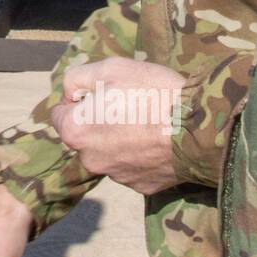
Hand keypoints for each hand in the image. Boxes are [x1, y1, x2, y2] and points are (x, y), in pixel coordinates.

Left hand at [50, 55, 185, 195]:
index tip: (100, 94)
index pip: (59, 114)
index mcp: (75, 131)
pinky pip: (132, 167)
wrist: (198, 127)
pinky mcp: (140, 187)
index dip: (78, 100)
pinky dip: (140, 156)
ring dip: (119, 140)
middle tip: (127, 106)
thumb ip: (77, 78)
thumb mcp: (110, 68)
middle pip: (85, 135)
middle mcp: (89, 159)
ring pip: (108, 153)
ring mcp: (116, 176)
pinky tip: (157, 141)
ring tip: (147, 122)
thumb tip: (70, 93)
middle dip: (98, 122)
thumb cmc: (152, 92)